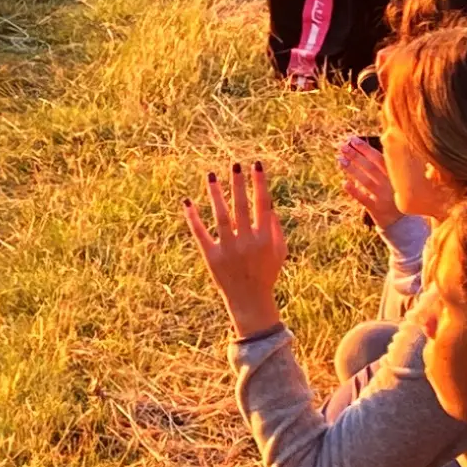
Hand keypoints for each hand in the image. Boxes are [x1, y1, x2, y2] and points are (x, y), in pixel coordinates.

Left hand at [182, 162, 290, 337]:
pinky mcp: (211, 257)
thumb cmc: (266, 275)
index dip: (260, 184)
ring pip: (220, 216)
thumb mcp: (280, 253)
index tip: (257, 165)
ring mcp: (228, 249)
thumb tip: (270, 206)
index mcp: (265, 238)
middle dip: (238, 184)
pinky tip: (187, 201)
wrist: (250, 301)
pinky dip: (193, 218)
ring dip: (216, 194)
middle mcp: (247, 241)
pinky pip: (200, 233)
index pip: (263, 205)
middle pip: (241, 206)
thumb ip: (277, 230)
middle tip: (235, 165)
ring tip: (211, 175)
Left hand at [335, 132, 400, 232]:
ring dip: (352, 169)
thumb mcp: (394, 179)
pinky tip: (344, 183)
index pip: (378, 157)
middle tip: (342, 147)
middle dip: (355, 155)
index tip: (352, 139)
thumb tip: (363, 147)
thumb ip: (383, 166)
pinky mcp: (377, 209)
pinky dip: (354, 191)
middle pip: (370, 167)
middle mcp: (390, 184)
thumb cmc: (394, 195)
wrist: (403, 222)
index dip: (365, 148)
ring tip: (340, 159)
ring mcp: (383, 197)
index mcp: (395, 174)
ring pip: (365, 181)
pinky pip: (363, 199)